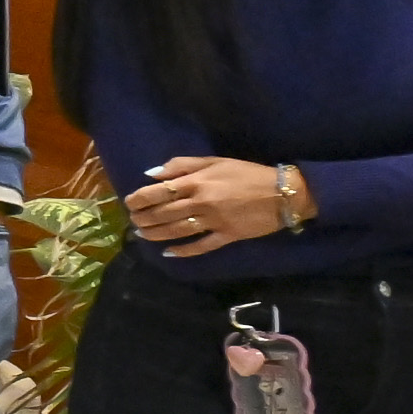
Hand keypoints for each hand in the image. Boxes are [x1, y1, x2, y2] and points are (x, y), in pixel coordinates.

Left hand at [122, 156, 297, 256]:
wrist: (282, 193)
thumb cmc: (247, 173)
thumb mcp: (215, 161)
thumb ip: (182, 165)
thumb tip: (152, 174)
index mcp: (198, 181)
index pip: (160, 191)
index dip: (140, 198)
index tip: (130, 202)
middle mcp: (202, 202)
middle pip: (164, 213)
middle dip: (144, 217)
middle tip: (133, 220)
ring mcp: (214, 221)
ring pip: (177, 230)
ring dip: (156, 234)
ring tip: (142, 234)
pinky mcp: (227, 236)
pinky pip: (200, 246)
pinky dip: (183, 250)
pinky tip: (169, 252)